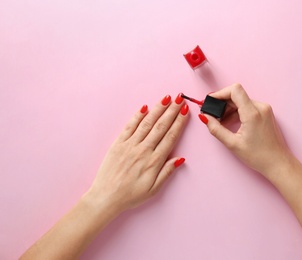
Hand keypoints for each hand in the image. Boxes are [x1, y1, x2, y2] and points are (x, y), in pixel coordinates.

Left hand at [86, 94, 188, 216]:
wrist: (106, 196)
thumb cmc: (131, 195)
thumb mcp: (153, 189)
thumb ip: (167, 172)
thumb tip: (180, 158)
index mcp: (154, 161)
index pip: (170, 137)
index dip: (179, 122)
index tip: (186, 111)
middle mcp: (143, 149)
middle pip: (161, 126)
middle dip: (172, 110)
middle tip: (180, 99)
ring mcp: (130, 145)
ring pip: (147, 123)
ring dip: (158, 109)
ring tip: (167, 98)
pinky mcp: (118, 143)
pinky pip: (129, 126)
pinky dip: (137, 116)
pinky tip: (145, 107)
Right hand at [199, 84, 292, 178]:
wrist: (278, 163)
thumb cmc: (258, 156)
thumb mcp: (232, 144)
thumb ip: (216, 128)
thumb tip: (204, 116)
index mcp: (252, 113)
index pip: (234, 90)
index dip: (220, 93)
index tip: (210, 101)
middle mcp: (260, 107)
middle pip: (236, 95)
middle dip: (222, 103)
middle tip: (212, 114)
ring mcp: (264, 109)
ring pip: (241, 101)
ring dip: (229, 108)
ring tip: (221, 122)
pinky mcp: (265, 113)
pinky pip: (248, 106)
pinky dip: (237, 112)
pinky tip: (231, 123)